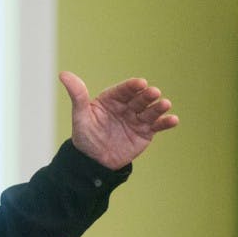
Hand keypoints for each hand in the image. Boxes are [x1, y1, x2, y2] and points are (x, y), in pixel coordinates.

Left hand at [61, 71, 178, 169]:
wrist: (94, 162)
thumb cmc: (86, 136)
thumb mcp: (80, 116)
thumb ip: (77, 96)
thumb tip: (63, 74)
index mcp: (112, 99)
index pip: (123, 90)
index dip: (132, 86)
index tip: (140, 83)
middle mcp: (127, 107)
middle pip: (139, 99)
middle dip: (147, 95)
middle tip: (154, 92)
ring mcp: (137, 119)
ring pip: (150, 111)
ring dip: (159, 107)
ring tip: (166, 104)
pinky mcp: (145, 132)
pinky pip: (157, 126)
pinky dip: (165, 122)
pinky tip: (174, 120)